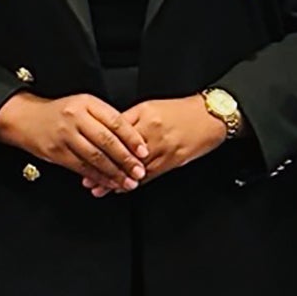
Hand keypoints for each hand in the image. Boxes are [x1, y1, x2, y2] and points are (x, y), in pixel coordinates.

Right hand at [0, 93, 147, 191]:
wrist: (26, 118)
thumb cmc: (60, 112)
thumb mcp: (83, 105)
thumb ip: (104, 118)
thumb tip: (131, 139)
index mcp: (87, 103)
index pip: (115, 121)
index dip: (131, 138)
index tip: (144, 151)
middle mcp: (76, 118)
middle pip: (106, 141)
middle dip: (126, 159)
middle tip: (139, 171)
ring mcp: (65, 136)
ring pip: (95, 157)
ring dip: (114, 172)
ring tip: (128, 182)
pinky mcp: (57, 153)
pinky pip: (82, 167)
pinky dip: (97, 177)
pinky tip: (108, 183)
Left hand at [81, 95, 228, 195]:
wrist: (210, 117)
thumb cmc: (181, 111)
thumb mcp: (152, 106)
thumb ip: (131, 119)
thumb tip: (108, 132)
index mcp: (145, 115)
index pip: (117, 132)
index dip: (100, 145)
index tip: (86, 154)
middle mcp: (152, 132)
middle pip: (123, 152)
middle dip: (104, 167)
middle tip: (87, 178)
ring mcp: (163, 148)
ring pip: (135, 167)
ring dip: (116, 180)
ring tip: (100, 188)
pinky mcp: (172, 161)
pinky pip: (150, 175)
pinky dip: (135, 183)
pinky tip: (124, 189)